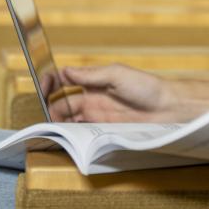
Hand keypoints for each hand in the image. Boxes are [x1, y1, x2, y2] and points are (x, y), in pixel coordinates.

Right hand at [48, 63, 188, 122]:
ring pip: (68, 119)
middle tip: (49, 115)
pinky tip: (69, 137)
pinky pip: (81, 133)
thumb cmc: (146, 87)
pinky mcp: (102, 130)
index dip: (51, 81)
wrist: (166, 109)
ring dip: (59, 123)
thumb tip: (66, 71)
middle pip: (61, 102)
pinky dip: (71, 135)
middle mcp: (92, 97)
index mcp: (94, 80)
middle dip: (51, 107)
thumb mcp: (117, 74)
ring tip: (56, 128)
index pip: (64, 79)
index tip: (43, 87)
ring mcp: (96, 115)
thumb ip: (91, 75)